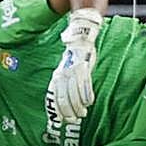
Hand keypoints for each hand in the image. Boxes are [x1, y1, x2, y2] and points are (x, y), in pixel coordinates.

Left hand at [48, 8, 102, 124]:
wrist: (82, 24)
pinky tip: (88, 102)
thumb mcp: (68, 57)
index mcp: (61, 69)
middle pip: (64, 94)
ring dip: (77, 105)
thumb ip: (66, 70)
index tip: (61, 117)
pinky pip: (84, 81)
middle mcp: (66, 69)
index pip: (57, 92)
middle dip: (67, 109)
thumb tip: (64, 82)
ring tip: (80, 115)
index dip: (58, 106)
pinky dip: (85, 93)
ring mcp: (76, 66)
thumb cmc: (77, 41)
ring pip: (74, 91)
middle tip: (70, 121)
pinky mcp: (85, 62)